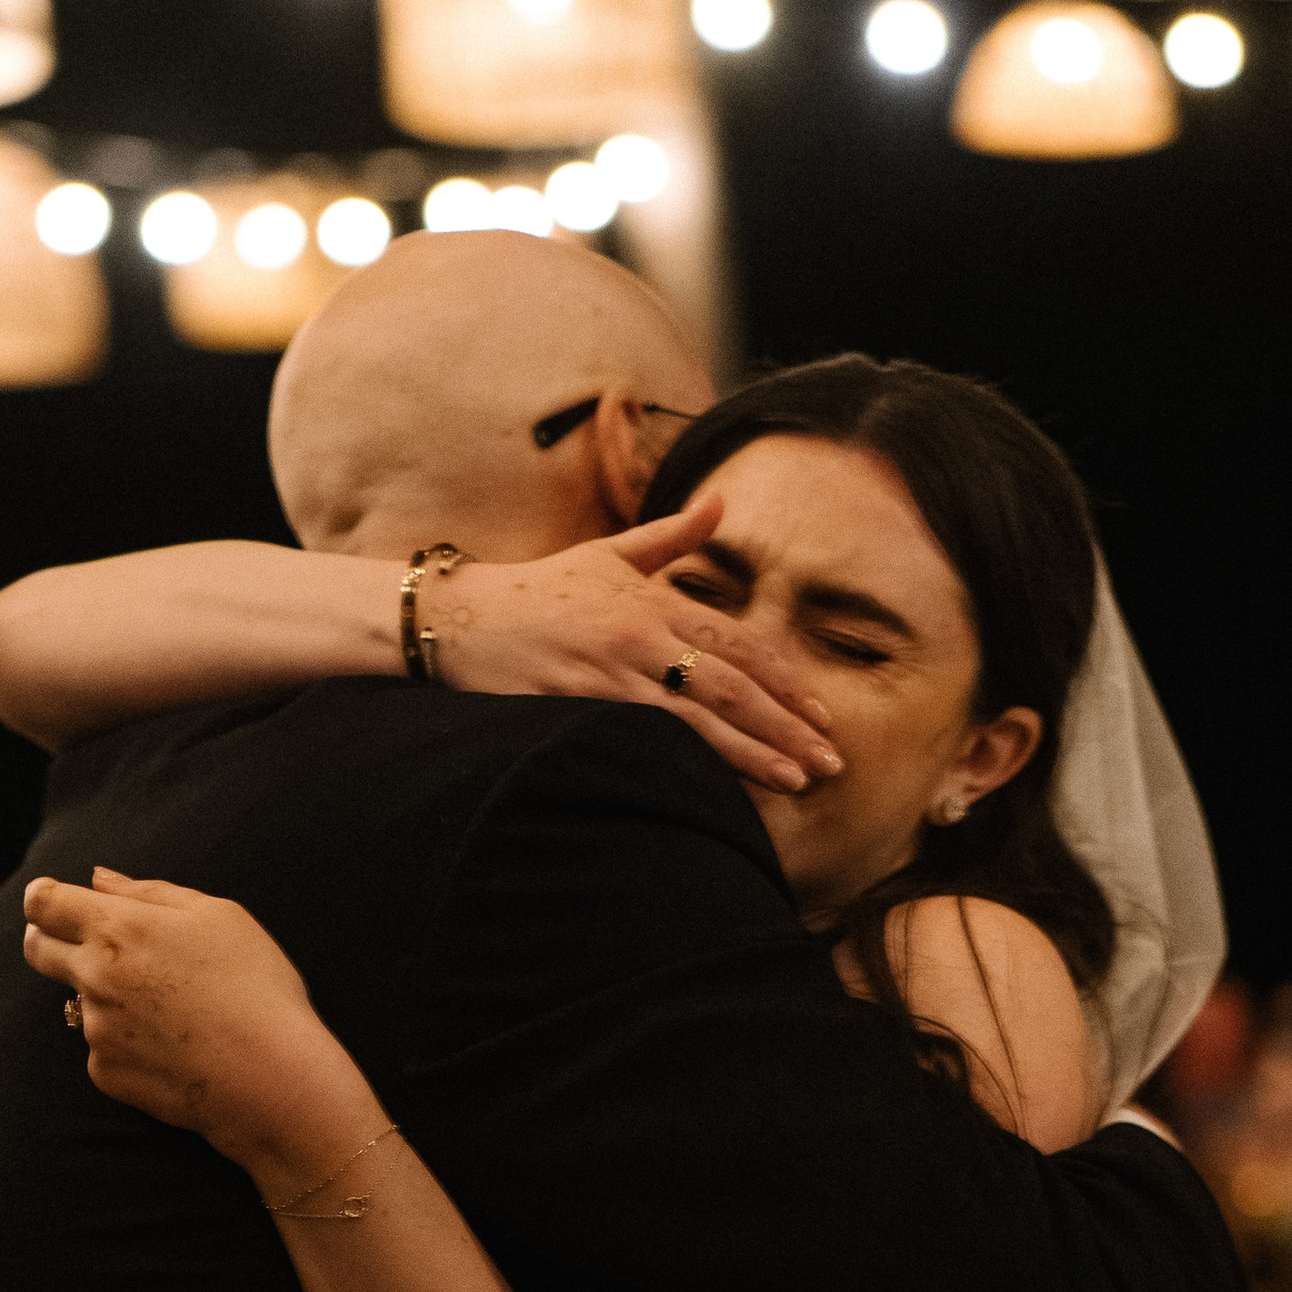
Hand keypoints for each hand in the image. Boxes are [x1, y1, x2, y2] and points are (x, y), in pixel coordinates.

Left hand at [22, 869, 379, 1196]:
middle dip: (48, 939)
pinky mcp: (106, 1073)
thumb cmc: (256, 987)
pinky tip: (175, 1048)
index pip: (44, 903)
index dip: (43, 897)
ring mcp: (97, 1029)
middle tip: (87, 943)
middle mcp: (95, 977)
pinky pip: (105, 1049)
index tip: (52, 901)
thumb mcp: (218, 916)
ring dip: (109, 998)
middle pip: (38, 949)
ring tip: (174, 1010)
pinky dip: (129, 1044)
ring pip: (82, 1002)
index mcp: (118, 929)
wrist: (271, 1079)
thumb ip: (149, 892)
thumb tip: (99, 879)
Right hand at [431, 496, 841, 792]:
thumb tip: (722, 503)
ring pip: (697, 719)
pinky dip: (689, 764)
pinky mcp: (579, 704)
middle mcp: (640, 633)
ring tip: (796, 780)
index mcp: (654, 599)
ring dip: (752, 753)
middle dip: (786, 725)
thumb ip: (671, 536)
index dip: (785, 680)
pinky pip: (646, 739)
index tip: (822, 713)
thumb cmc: (538, 589)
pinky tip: (721, 788)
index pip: (738, 643)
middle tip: (831, 760)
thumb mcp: (608, 553)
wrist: (460, 617)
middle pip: (730, 686)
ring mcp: (610, 672)